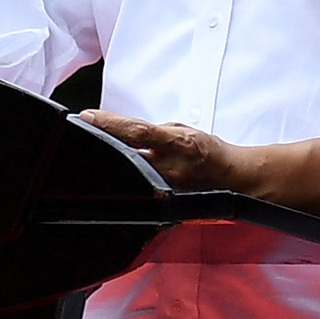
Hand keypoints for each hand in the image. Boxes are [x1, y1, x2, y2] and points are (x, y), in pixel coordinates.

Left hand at [81, 113, 256, 194]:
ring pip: (128, 173)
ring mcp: (166, 188)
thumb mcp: (182, 130)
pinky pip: (138, 187)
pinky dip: (127, 176)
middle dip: (104, 143)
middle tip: (87, 133)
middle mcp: (171, 168)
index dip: (110, 124)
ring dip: (113, 161)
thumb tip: (126, 129)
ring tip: (102, 151)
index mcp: (178, 144)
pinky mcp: (163, 202)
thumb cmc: (209, 152)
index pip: (137, 131)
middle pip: (126, 154)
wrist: (232, 178)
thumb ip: (154, 131)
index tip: (88, 116)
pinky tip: (121, 171)